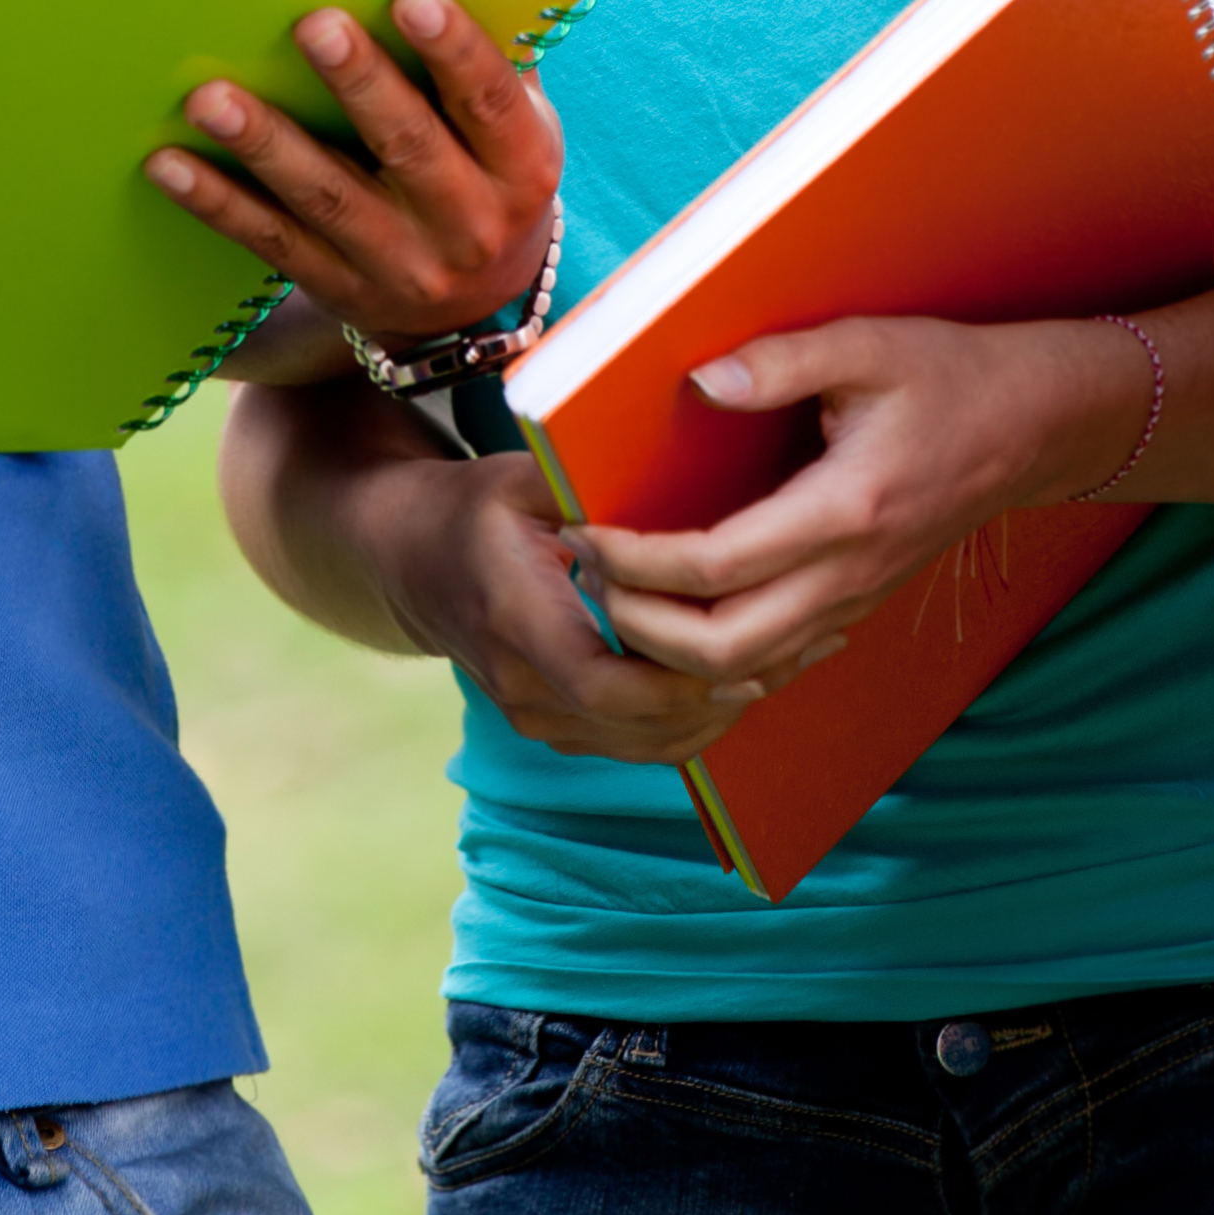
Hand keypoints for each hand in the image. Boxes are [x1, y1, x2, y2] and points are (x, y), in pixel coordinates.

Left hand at [148, 0, 568, 347]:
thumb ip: (488, 62)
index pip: (489, 103)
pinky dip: (219, 202)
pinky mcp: (340, 289)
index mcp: (521, 168)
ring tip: (210, 98)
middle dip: (358, 84)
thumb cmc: (486, 174)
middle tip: (311, 24)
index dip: (455, 50)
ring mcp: (402, 266)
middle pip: (408, 147)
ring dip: (265, 144)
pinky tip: (171, 164)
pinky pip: (272, 242)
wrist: (474, 303)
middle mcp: (469, 225)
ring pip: (326, 199)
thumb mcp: (515, 128)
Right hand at [342, 435, 787, 763]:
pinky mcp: (555, 729)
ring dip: (721, 711)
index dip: (677, 676)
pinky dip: (698, 721)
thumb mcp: (525, 476)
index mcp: (513, 618)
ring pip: (647, 744)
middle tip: (799, 648)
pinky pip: (638, 744)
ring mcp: (534, 717)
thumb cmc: (482, 508)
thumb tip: (674, 469)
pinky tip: (749, 678)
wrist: (414, 560)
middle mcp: (520, 685)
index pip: (601, 680)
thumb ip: (589, 483)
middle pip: (637, 723)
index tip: (744, 645)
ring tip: (792, 661)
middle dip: (722, 692)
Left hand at [563, 315, 1126, 682]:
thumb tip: (699, 381)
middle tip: (584, 570)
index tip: (581, 527)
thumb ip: (780, 361)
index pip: (714, 566)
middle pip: (720, 649)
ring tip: (612, 592)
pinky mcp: (855, 607)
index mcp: (844, 509)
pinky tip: (672, 615)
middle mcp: (848, 573)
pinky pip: (774, 662)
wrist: (1034, 426)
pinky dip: (712, 657)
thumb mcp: (869, 344)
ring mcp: (855, 601)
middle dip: (636, 625)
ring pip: (745, 671)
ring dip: (668, 650)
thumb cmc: (949, 375)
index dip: (634, 560)